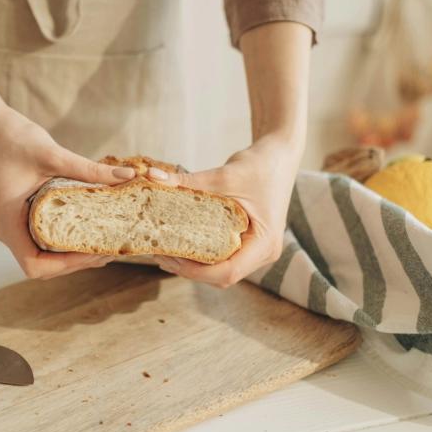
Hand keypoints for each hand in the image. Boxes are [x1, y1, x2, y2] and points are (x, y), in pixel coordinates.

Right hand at [0, 105, 136, 278]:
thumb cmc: (13, 138)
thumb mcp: (53, 154)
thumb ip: (89, 169)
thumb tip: (128, 176)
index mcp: (8, 222)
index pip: (35, 265)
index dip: (66, 265)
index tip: (94, 251)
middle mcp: (7, 230)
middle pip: (43, 266)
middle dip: (76, 261)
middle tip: (110, 248)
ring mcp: (12, 226)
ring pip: (43, 256)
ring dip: (72, 254)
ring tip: (104, 243)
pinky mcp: (20, 217)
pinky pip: (43, 240)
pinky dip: (65, 242)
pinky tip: (89, 230)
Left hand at [150, 135, 299, 287]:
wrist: (279, 155)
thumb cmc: (259, 165)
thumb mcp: (223, 175)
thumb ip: (188, 181)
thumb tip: (151, 176)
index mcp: (265, 242)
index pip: (228, 271)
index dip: (196, 271)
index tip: (170, 256)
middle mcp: (265, 252)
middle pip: (223, 276)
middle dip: (190, 270)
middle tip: (160, 254)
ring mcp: (259, 251)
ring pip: (223, 271)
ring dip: (195, 266)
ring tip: (166, 251)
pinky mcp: (251, 244)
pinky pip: (225, 259)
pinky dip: (203, 256)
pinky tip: (182, 244)